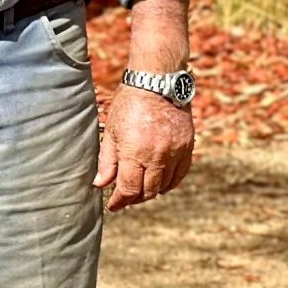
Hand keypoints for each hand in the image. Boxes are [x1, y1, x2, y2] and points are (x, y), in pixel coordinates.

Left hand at [96, 86, 194, 210]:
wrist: (157, 81)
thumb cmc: (129, 104)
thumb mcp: (111, 131)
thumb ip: (107, 160)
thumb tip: (100, 184)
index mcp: (134, 152)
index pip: (128, 189)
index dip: (119, 201)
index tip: (113, 205)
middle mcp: (157, 155)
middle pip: (146, 191)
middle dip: (134, 198)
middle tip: (125, 197)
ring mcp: (175, 152)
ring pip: (164, 185)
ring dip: (151, 191)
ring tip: (140, 189)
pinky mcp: (187, 146)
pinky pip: (180, 174)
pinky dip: (169, 182)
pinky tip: (160, 182)